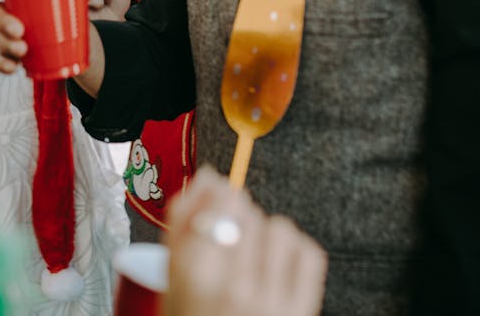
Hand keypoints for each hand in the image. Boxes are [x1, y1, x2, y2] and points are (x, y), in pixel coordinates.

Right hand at [0, 0, 107, 97]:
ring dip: (6, 44)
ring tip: (24, 50)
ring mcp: (9, 33)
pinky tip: (13, 67)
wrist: (73, 34)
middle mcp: (8, 10)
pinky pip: (0, 59)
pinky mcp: (13, 53)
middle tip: (19, 30)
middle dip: (2, 21)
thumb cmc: (66, 7)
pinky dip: (3, 64)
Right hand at [162, 167, 326, 315]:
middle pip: (245, 213)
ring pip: (279, 227)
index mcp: (191, 281)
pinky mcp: (301, 311)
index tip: (218, 195)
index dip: (218, 193)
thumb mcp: (171, 283)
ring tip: (256, 255)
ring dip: (267, 232)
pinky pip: (308, 251)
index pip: (215, 205)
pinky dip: (295, 251)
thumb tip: (207, 176)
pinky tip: (279, 266)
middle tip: (233, 239)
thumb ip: (182, 225)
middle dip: (238, 215)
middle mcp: (232, 290)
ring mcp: (270, 303)